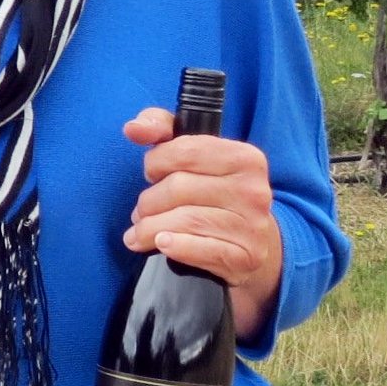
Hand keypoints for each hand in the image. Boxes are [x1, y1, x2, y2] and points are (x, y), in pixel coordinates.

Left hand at [121, 107, 281, 317]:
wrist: (252, 240)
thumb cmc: (214, 190)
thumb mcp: (194, 152)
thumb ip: (161, 128)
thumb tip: (133, 129)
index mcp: (245, 157)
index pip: (185, 151)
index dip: (156, 162)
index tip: (152, 173)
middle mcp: (253, 190)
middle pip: (179, 187)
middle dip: (149, 201)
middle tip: (142, 211)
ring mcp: (252, 225)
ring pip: (184, 220)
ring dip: (150, 227)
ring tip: (140, 232)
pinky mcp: (245, 257)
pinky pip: (198, 249)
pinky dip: (174, 246)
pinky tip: (161, 244)